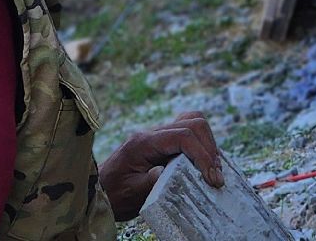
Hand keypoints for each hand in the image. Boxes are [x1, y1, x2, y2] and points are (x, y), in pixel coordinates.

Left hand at [99, 111, 223, 220]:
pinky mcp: (162, 142)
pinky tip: (204, 164)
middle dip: (209, 148)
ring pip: (192, 122)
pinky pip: (187, 132)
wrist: (99, 191)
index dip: (202, 155)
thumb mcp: (132, 193)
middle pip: (192, 123)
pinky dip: (201, 144)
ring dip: (207, 144)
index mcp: (143, 143)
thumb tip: (170, 171)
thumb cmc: (114, 194)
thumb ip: (150, 182)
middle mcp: (152, 133)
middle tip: (216, 176)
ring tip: (213, 170)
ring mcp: (157, 135)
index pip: (182, 136)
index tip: (212, 178)